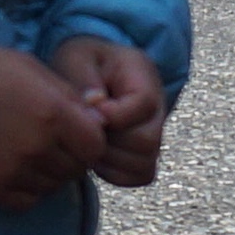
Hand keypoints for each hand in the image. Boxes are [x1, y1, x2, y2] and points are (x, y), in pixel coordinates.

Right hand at [0, 41, 108, 210]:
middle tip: (50, 141)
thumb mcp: (34, 70)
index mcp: (53, 113)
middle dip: (69, 156)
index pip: (95, 147)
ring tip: (28, 151)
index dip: (89, 140)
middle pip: (75, 169)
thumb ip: (70, 98)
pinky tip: (15, 168)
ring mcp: (14, 170)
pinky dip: (27, 189)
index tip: (77, 133)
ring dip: (48, 173)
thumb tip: (99, 123)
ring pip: (52, 186)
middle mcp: (37, 146)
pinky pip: (26, 201)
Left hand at [49, 35, 167, 187]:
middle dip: (109, 142)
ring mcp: (156, 133)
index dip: (115, 116)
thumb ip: (83, 78)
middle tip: (84, 131)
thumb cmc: (83, 64)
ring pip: (145, 163)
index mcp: (143, 75)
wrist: (91, 74)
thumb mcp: (75, 58)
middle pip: (147, 140)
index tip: (89, 112)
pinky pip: (140, 176)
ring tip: (88, 142)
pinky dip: (114, 173)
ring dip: (109, 160)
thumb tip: (96, 106)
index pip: (144, 104)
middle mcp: (158, 106)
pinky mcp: (147, 155)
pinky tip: (95, 156)